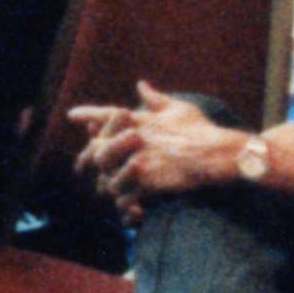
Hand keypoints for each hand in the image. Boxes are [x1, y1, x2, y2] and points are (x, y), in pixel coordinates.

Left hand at [70, 81, 244, 215]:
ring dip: (109, 183)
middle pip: (97, 149)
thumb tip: (141, 85)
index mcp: (139, 120)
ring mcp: (137, 160)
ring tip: (111, 190)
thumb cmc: (203, 130)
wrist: (220, 154)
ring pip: (107, 175)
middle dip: (92, 158)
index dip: (87, 114)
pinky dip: (124, 204)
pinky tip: (128, 207)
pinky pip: (123, 196)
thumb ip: (157, 98)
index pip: (105, 115)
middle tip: (86, 167)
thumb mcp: (180, 108)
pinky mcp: (145, 182)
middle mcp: (132, 138)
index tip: (73, 116)